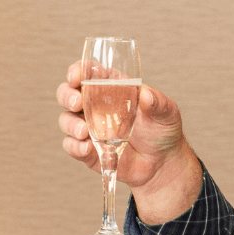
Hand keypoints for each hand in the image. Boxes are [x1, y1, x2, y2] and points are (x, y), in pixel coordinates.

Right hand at [56, 60, 203, 223]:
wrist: (163, 164)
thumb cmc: (163, 131)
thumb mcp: (167, 112)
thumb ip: (158, 103)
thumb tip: (147, 96)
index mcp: (113, 89)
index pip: (89, 73)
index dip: (78, 70)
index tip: (76, 75)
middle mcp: (96, 107)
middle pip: (69, 93)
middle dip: (66, 95)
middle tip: (76, 103)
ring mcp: (90, 129)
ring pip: (66, 120)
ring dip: (70, 124)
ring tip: (84, 131)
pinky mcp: (89, 150)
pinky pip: (72, 146)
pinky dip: (75, 147)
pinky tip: (87, 148)